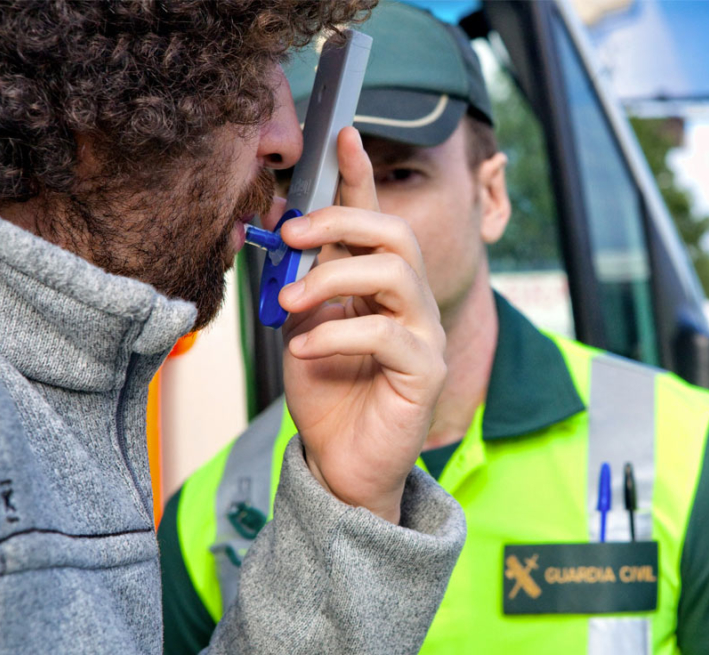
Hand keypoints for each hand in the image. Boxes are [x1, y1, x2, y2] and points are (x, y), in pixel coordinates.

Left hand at [275, 127, 445, 523]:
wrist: (339, 464)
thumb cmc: (326, 396)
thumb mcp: (302, 328)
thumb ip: (303, 285)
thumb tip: (283, 236)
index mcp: (379, 288)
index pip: (376, 221)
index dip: (361, 178)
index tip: (343, 136)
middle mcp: (410, 304)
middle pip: (394, 235)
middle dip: (341, 221)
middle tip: (292, 233)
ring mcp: (424, 335)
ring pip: (396, 273)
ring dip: (334, 276)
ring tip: (293, 300)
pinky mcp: (425, 370)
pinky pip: (386, 333)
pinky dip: (336, 333)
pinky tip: (304, 349)